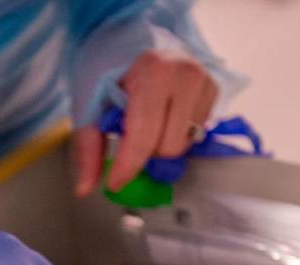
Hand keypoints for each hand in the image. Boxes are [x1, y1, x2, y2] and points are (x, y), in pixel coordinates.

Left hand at [74, 49, 217, 196]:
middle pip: (167, 148)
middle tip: (129, 134)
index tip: (114, 183)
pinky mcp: (214, 92)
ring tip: (147, 123)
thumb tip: (85, 189)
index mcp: (153, 72)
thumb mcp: (91, 106)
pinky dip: (175, 135)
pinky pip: (195, 136)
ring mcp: (205, 83)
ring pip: (183, 146)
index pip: (144, 137)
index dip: (128, 166)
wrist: (134, 41)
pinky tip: (163, 117)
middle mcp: (186, 75)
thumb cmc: (110, 72)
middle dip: (144, 152)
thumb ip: (88, 149)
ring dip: (160, 145)